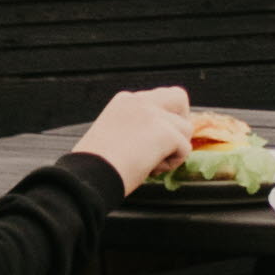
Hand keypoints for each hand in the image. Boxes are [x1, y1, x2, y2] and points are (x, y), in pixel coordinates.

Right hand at [75, 84, 199, 185]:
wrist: (89, 177)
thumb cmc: (95, 166)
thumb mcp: (113, 134)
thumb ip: (136, 128)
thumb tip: (161, 139)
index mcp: (124, 101)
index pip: (157, 99)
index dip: (161, 119)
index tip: (152, 140)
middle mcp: (139, 101)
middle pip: (178, 97)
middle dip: (180, 120)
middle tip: (171, 143)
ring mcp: (153, 114)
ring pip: (185, 128)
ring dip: (174, 149)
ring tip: (150, 164)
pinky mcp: (165, 132)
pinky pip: (185, 149)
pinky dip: (172, 164)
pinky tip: (150, 170)